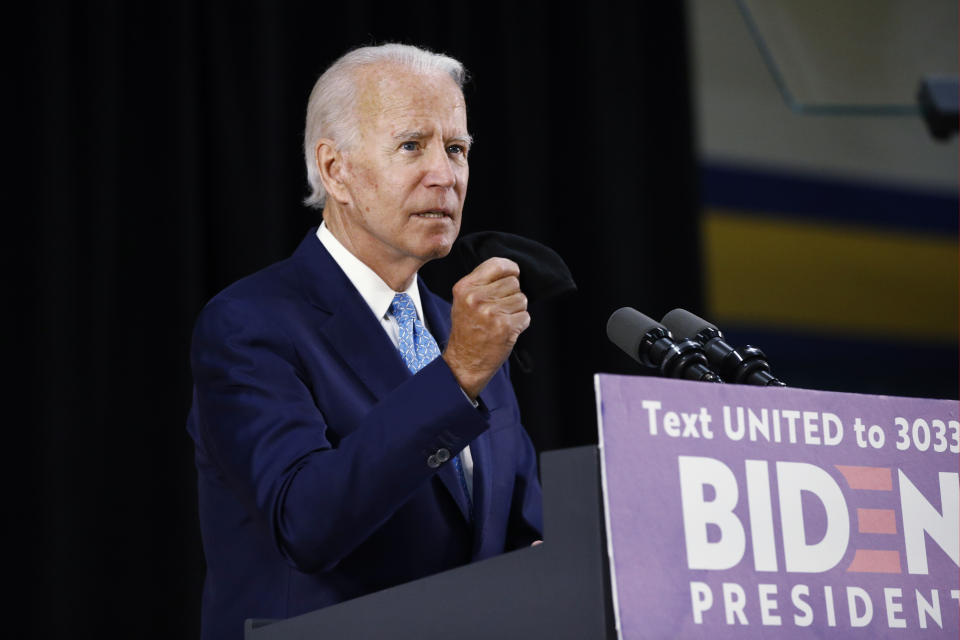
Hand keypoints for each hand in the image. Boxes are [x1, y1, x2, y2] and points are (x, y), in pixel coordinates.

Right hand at [442, 257, 529, 399]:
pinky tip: (506, 330)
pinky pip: (525, 316)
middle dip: (512, 295)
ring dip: (517, 310)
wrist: (464, 362)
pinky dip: (520, 324)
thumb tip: (511, 270)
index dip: (510, 269)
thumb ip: (482, 283)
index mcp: (465, 288)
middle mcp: (476, 298)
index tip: (513, 274)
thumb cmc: (467, 331)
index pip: (497, 264)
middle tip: (500, 309)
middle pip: (513, 282)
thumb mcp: (464, 301)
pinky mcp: (504, 327)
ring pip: (522, 299)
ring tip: (501, 320)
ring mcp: (491, 313)